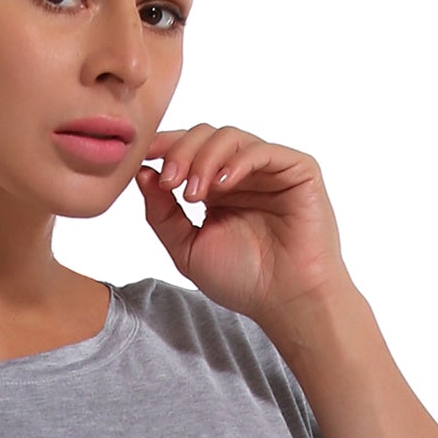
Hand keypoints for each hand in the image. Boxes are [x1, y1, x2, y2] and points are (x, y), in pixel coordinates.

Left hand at [134, 124, 352, 329]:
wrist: (287, 301)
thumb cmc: (244, 281)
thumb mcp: (187, 250)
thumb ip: (162, 215)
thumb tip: (142, 174)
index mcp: (216, 189)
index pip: (187, 151)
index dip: (163, 147)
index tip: (140, 156)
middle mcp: (241, 173)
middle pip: (205, 136)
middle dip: (180, 153)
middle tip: (169, 181)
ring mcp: (269, 169)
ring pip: (230, 136)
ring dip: (204, 158)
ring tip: (192, 193)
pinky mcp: (297, 169)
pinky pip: (262, 151)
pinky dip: (237, 162)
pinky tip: (220, 185)